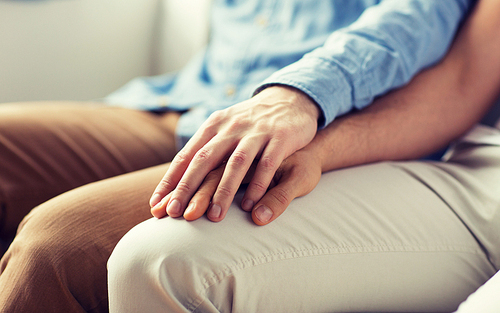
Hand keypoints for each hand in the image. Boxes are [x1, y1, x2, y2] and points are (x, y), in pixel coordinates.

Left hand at [150, 85, 319, 221]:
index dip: (170, 181)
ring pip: (235, 163)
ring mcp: (256, 132)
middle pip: (205, 159)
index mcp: (214, 126)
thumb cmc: (252, 123)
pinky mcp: (280, 137)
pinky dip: (258, 184)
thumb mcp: (225, 128)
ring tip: (213, 217)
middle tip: (175, 213)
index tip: (156, 204)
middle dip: (188, 187)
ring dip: (223, 191)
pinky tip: (250, 205)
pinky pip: (267, 163)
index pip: (186, 155)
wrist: (290, 99)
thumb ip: (206, 149)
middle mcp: (231, 127)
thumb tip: (177, 179)